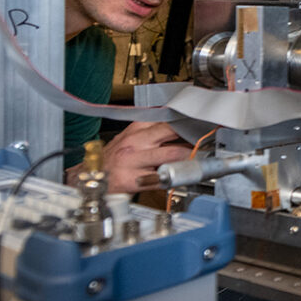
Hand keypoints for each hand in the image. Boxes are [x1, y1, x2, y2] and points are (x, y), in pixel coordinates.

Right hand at [67, 122, 192, 194]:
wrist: (91, 177)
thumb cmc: (115, 158)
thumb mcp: (131, 138)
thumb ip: (153, 131)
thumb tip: (181, 127)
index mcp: (136, 130)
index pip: (166, 120)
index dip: (187, 121)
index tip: (204, 122)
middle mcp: (135, 143)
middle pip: (171, 133)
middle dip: (193, 135)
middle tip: (209, 138)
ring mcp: (134, 162)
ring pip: (170, 155)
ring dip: (191, 156)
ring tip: (203, 157)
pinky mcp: (134, 180)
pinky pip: (161, 178)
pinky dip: (176, 177)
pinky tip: (186, 176)